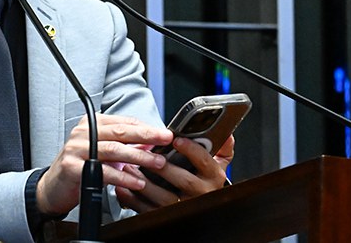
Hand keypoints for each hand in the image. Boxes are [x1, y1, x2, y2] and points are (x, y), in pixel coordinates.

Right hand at [36, 114, 173, 215]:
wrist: (52, 188)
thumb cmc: (80, 168)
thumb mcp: (104, 153)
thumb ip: (125, 147)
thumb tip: (150, 143)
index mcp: (92, 124)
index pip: (123, 122)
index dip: (146, 127)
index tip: (164, 133)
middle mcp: (83, 132)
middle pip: (120, 132)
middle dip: (146, 136)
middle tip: (164, 139)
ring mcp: (77, 149)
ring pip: (114, 150)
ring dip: (139, 157)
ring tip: (156, 163)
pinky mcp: (73, 167)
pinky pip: (103, 171)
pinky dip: (122, 177)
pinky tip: (136, 182)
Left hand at [115, 134, 235, 212]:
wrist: (201, 208)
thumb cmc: (205, 180)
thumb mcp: (217, 164)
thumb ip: (222, 148)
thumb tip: (227, 132)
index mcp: (213, 177)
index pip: (204, 161)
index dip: (191, 150)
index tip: (177, 140)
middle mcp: (201, 194)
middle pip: (183, 181)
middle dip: (162, 167)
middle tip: (146, 155)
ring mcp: (184, 208)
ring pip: (164, 198)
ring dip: (144, 184)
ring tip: (130, 168)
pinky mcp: (166, 219)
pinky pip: (149, 211)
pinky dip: (133, 200)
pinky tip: (123, 188)